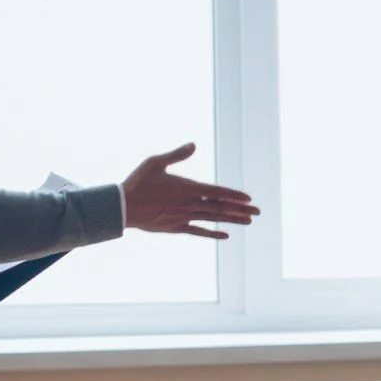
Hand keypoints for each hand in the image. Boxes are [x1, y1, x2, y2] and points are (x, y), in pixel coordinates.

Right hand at [121, 144, 259, 238]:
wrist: (122, 207)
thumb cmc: (137, 182)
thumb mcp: (155, 163)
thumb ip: (176, 155)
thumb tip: (193, 145)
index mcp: (187, 187)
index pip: (217, 191)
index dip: (234, 195)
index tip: (249, 198)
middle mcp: (189, 204)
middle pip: (220, 206)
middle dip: (241, 209)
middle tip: (258, 212)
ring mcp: (184, 217)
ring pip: (213, 218)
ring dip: (232, 220)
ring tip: (249, 221)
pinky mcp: (176, 227)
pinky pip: (198, 231)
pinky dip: (212, 233)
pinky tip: (225, 235)